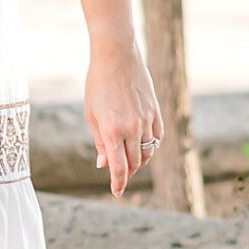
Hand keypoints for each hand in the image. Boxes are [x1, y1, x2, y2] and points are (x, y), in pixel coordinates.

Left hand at [85, 39, 163, 198]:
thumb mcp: (91, 114)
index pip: (119, 168)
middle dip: (127, 172)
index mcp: (112, 130)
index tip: (116, 192)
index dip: (118, 183)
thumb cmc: (97, 84)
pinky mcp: (156, 111)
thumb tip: (104, 164)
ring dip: (139, 161)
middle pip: (135, 163)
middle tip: (119, 174)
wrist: (116, 56)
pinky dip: (150, 146)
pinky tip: (142, 146)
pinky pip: (157, 137)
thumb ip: (100, 142)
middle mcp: (132, 128)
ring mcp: (147, 120)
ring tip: (129, 161)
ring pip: (147, 152)